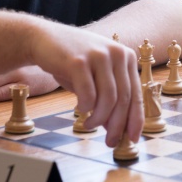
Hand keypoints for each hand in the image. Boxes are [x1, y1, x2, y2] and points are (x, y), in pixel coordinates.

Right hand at [33, 27, 142, 147]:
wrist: (44, 40)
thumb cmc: (73, 63)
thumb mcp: (96, 78)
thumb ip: (108, 99)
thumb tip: (116, 128)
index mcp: (126, 57)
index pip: (136, 94)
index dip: (135, 120)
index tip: (132, 139)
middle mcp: (117, 53)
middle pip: (124, 99)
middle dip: (117, 125)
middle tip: (110, 142)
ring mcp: (98, 56)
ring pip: (108, 99)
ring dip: (99, 119)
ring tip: (89, 125)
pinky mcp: (79, 61)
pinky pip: (88, 94)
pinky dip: (86, 107)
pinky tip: (80, 110)